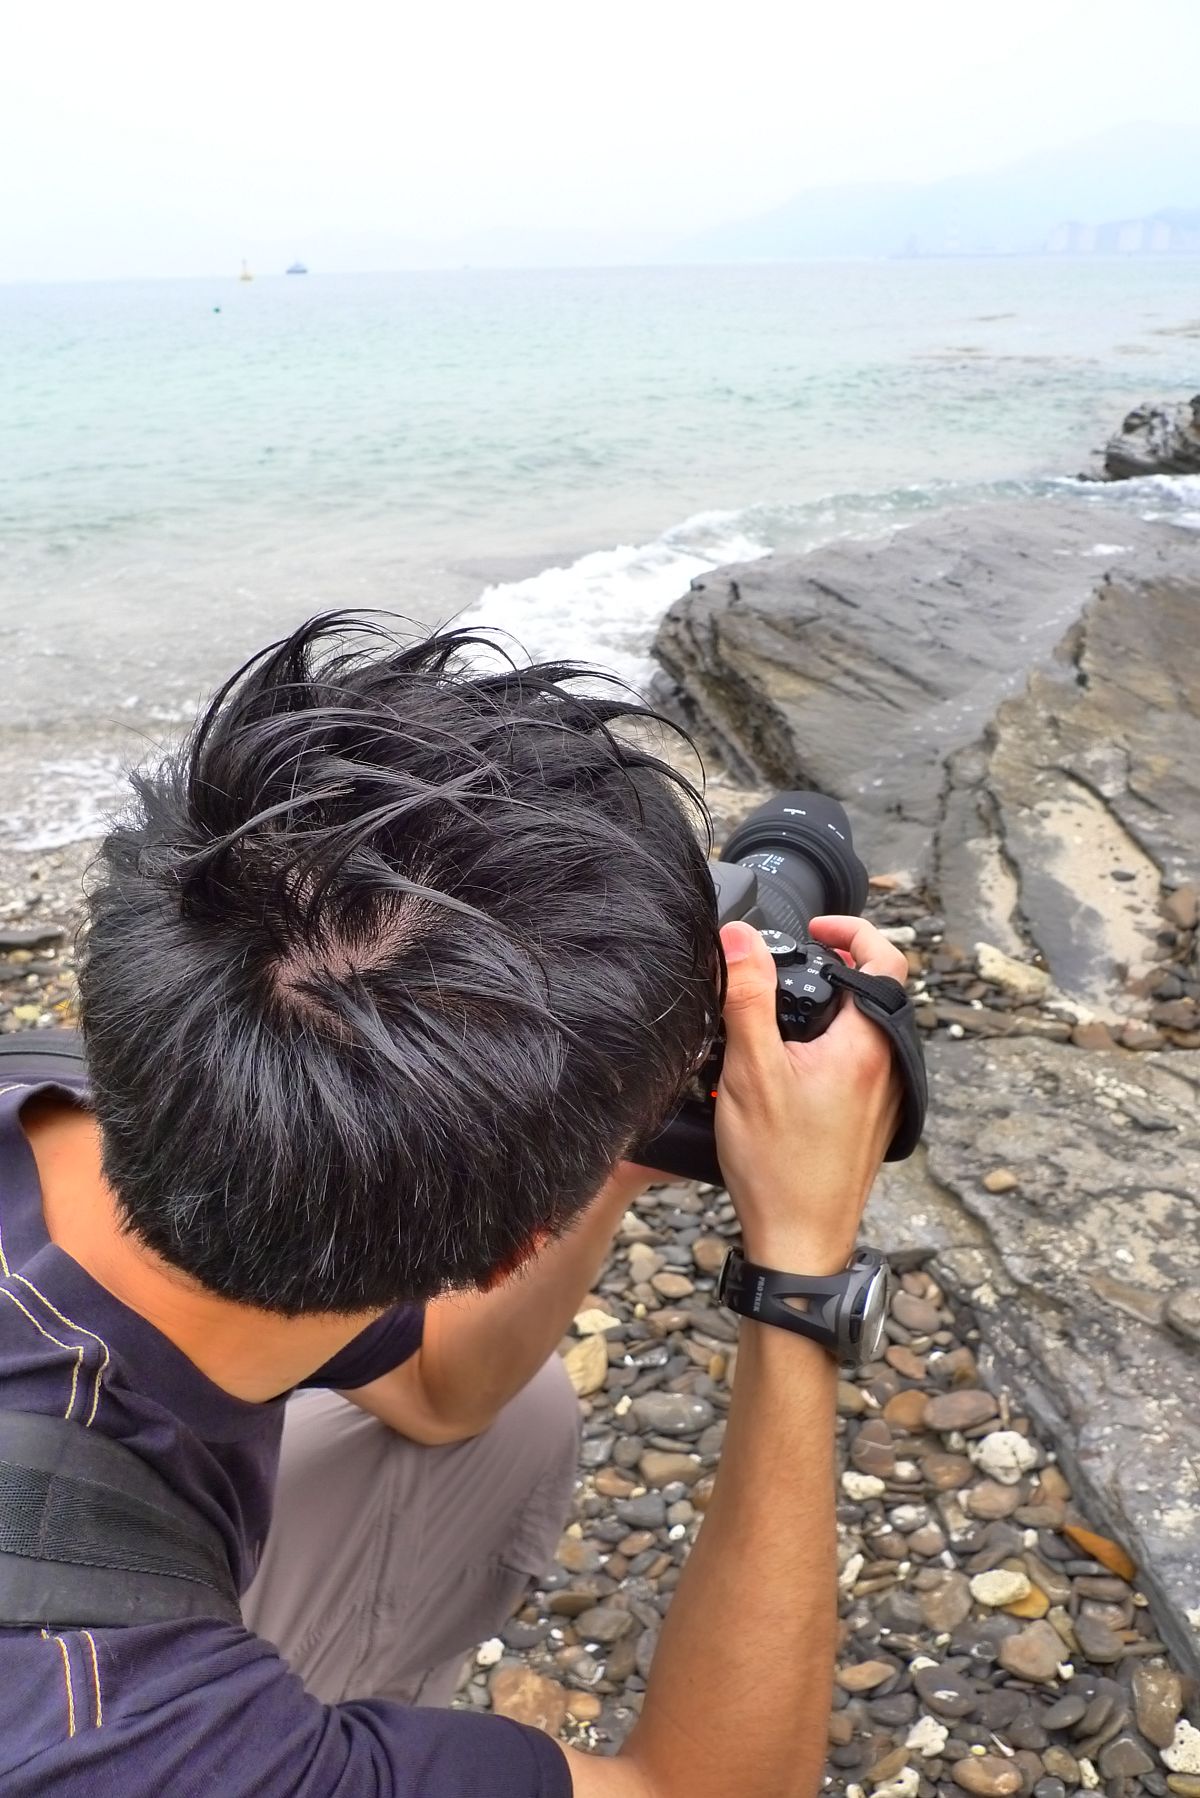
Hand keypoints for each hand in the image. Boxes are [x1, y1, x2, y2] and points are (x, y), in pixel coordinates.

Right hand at [713, 915, 904, 1274]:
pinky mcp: (875, 1119)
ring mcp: (886, 1096)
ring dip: (835, 1004)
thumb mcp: (750, 1071)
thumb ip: (747, 997)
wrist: (800, 1242)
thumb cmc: (777, 1165)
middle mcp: (889, 1067)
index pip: (886, 961)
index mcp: (868, 1045)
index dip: (853, 931)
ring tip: (788, 1003)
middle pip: (877, 991)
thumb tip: (740, 936)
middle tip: (794, 959)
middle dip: (837, 965)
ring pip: (870, 1027)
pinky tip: (794, 1058)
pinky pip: (864, 1060)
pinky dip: (836, 1040)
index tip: (814, 928)